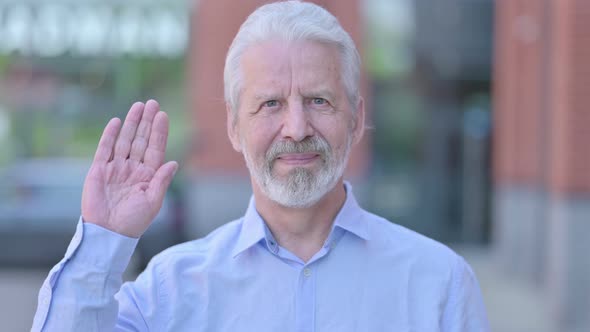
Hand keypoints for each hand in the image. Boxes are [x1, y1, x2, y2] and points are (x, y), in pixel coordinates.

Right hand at [81, 100, 177, 237]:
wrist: (108, 233)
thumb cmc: (133, 221)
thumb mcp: (153, 201)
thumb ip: (162, 180)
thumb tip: (174, 162)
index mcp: (148, 175)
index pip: (155, 149)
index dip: (159, 132)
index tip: (163, 116)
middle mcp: (133, 168)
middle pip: (141, 140)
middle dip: (147, 122)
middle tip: (152, 103)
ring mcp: (116, 168)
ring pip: (125, 140)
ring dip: (132, 123)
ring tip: (138, 106)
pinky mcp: (99, 170)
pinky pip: (105, 149)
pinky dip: (110, 135)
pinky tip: (117, 122)